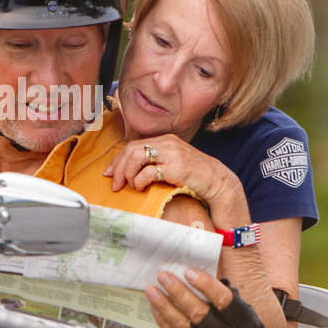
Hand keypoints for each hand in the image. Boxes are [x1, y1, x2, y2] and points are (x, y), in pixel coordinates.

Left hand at [103, 135, 235, 210]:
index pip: (133, 145)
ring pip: (136, 157)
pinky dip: (139, 181)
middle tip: (114, 184)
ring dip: (127, 174)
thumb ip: (156, 162)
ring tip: (128, 186)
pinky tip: (140, 187)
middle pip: (131, 150)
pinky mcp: (175, 167)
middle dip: (118, 168)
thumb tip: (130, 171)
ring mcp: (172, 154)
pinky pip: (148, 172)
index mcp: (166, 140)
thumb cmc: (194, 177)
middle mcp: (168, 143)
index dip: (117, 160)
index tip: (109, 173)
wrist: (218, 182)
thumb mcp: (174, 163)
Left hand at [145, 268, 265, 327]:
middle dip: (179, 293)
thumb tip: (197, 272)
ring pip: (182, 325)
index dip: (206, 285)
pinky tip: (154, 305)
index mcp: (240, 320)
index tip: (189, 272)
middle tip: (163, 276)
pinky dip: (162, 319)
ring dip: (165, 305)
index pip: (223, 300)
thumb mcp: (242, 313)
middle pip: (198, 313)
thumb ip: (224, 295)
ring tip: (151, 289)